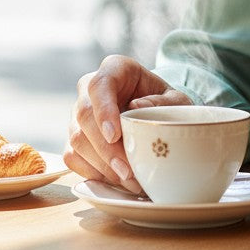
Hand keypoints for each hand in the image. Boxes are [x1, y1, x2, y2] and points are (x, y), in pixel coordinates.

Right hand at [64, 54, 192, 192]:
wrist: (158, 116)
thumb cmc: (167, 105)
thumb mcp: (177, 101)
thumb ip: (163, 102)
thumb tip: (137, 107)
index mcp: (115, 69)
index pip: (99, 85)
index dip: (103, 110)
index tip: (115, 135)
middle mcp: (89, 89)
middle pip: (84, 115)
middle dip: (105, 148)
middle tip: (128, 171)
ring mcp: (78, 114)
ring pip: (77, 139)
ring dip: (102, 164)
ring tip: (130, 181)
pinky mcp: (75, 138)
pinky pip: (73, 157)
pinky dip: (93, 172)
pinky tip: (116, 180)